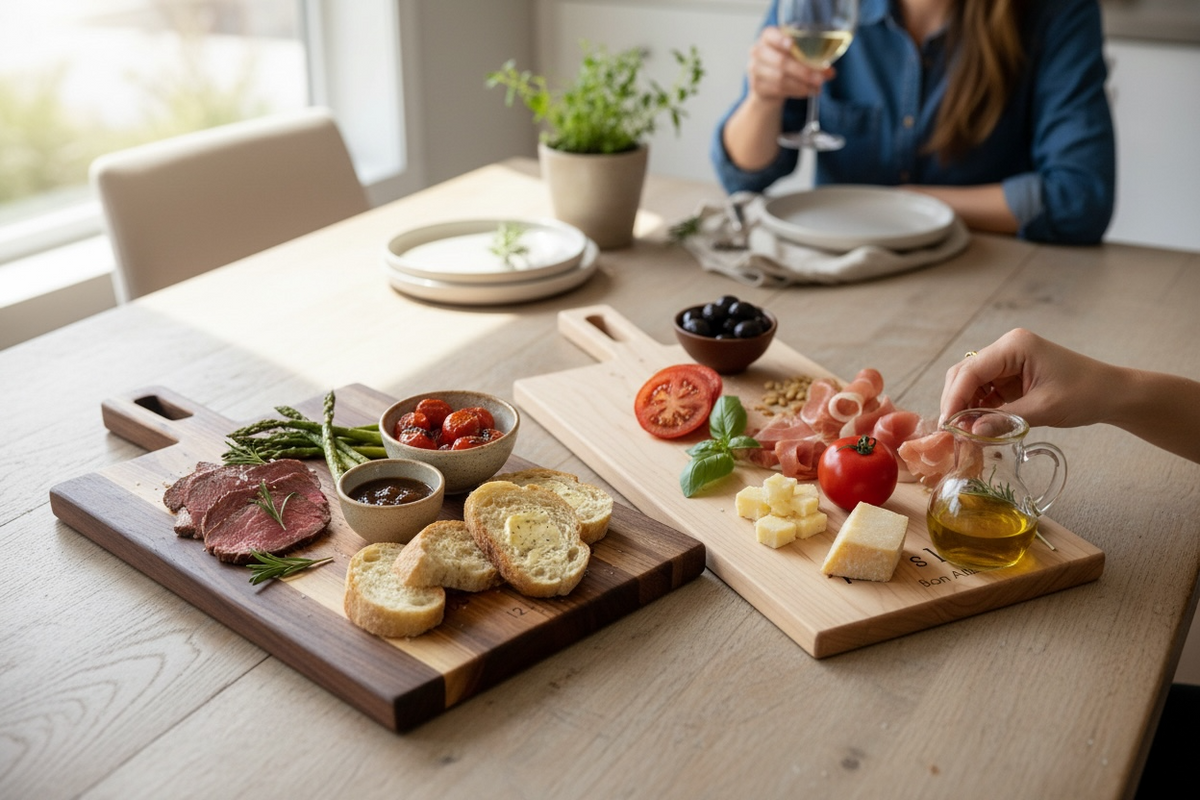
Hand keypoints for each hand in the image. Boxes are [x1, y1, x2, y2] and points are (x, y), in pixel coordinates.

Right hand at [746, 26, 832, 103]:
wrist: (768, 84)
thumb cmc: (786, 63)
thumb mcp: (797, 55)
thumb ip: (813, 59)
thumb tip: (830, 72)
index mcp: (768, 37)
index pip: (771, 36)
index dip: (781, 40)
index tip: (792, 44)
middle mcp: (758, 51)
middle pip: (781, 61)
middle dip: (803, 71)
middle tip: (820, 78)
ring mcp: (755, 69)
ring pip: (780, 78)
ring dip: (801, 84)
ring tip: (816, 87)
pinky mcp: (757, 85)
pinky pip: (778, 89)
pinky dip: (795, 91)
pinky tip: (806, 92)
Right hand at [939, 328, 1115, 428]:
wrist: (1112, 393)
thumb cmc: (1085, 394)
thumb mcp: (1043, 409)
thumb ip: (1003, 420)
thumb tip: (969, 432)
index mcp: (1014, 346)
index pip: (970, 371)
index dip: (955, 398)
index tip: (947, 425)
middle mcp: (1006, 348)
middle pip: (964, 373)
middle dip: (956, 401)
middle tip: (953, 431)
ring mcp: (1007, 360)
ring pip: (970, 382)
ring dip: (965, 406)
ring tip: (965, 431)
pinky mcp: (1010, 374)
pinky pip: (984, 389)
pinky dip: (978, 407)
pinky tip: (978, 424)